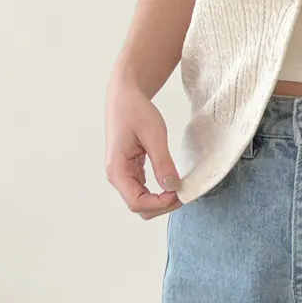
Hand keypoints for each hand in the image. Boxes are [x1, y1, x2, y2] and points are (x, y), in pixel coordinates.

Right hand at [105, 74, 180, 220]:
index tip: (180, 194)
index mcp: (117, 169)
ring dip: (161, 200)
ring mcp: (123, 174)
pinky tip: (172, 183)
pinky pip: (144, 190)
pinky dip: (159, 192)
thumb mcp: (154, 135)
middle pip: (139, 206)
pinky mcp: (130, 170)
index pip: (136, 202)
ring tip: (181, 188)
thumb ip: (163, 163)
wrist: (125, 95)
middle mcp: (116, 176)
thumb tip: (173, 187)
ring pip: (142, 201)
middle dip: (162, 206)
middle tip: (184, 193)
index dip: (160, 204)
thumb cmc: (135, 110)